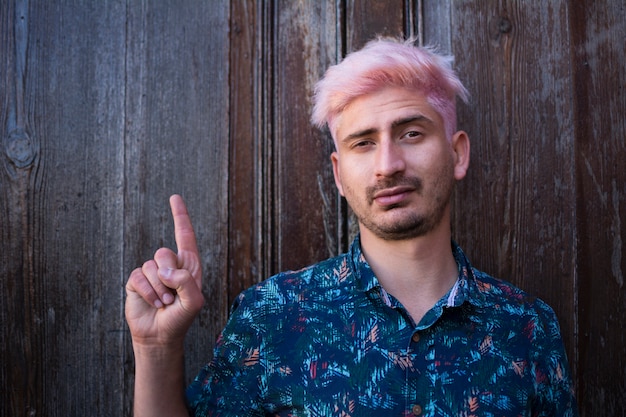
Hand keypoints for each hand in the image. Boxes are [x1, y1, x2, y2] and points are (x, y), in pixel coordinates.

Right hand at [125, 194, 204, 347]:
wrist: (161, 336)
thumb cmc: (181, 318)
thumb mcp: (194, 301)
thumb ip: (185, 280)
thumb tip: (165, 269)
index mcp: (188, 265)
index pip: (184, 235)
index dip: (180, 216)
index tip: (174, 197)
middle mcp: (170, 265)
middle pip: (164, 252)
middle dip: (168, 276)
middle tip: (173, 296)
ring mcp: (152, 272)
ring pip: (151, 266)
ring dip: (159, 289)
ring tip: (165, 303)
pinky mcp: (136, 281)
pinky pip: (138, 277)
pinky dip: (148, 293)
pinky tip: (154, 303)